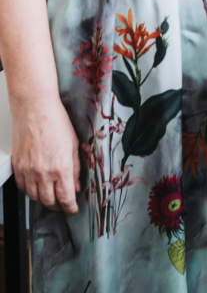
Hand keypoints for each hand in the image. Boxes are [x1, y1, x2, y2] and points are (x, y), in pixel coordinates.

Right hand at [11, 95, 79, 213]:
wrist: (35, 109)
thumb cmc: (56, 121)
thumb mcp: (74, 145)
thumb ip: (76, 169)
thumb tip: (76, 186)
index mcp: (61, 167)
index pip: (66, 198)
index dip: (71, 207)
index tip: (73, 209)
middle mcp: (43, 173)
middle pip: (50, 201)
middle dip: (58, 206)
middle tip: (63, 204)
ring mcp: (28, 171)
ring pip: (35, 197)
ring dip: (44, 200)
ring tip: (50, 196)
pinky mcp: (18, 167)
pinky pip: (23, 187)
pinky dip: (30, 191)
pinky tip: (36, 187)